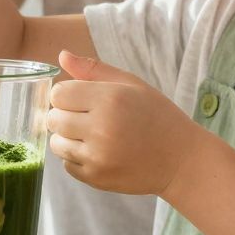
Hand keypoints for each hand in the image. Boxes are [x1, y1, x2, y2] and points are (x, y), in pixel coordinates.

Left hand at [45, 51, 203, 196]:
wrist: (181, 160)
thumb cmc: (157, 116)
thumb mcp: (132, 85)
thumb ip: (94, 70)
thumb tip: (62, 56)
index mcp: (110, 99)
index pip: (59, 94)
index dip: (66, 95)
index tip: (80, 99)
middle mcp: (101, 128)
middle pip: (53, 118)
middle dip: (64, 116)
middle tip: (86, 118)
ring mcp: (97, 156)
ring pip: (56, 143)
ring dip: (67, 138)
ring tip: (92, 136)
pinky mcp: (96, 178)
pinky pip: (67, 165)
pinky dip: (77, 158)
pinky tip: (99, 152)